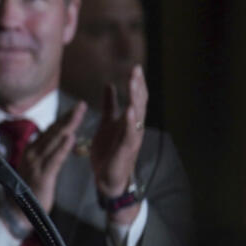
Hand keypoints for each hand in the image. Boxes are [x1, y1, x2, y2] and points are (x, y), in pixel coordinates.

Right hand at [14, 101, 86, 212]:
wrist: (19, 211)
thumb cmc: (30, 189)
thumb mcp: (37, 167)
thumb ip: (46, 153)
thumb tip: (56, 139)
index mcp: (33, 150)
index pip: (50, 131)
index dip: (63, 119)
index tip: (76, 108)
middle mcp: (33, 153)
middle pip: (53, 131)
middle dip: (68, 117)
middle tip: (81, 104)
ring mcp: (36, 163)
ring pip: (54, 141)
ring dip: (68, 126)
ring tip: (79, 114)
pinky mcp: (42, 175)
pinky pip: (55, 159)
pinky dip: (63, 148)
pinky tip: (71, 137)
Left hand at [90, 63, 147, 198]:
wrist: (107, 177)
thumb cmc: (109, 150)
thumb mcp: (107, 123)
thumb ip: (110, 105)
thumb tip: (109, 85)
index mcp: (129, 120)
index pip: (136, 98)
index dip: (136, 83)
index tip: (135, 67)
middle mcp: (134, 127)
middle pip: (139, 102)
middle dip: (138, 86)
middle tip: (136, 69)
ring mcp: (132, 138)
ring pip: (137, 115)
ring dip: (135, 98)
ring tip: (133, 82)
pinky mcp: (126, 149)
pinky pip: (130, 133)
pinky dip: (130, 121)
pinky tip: (129, 109)